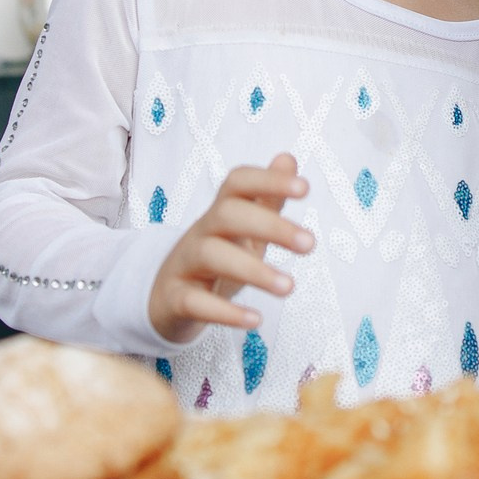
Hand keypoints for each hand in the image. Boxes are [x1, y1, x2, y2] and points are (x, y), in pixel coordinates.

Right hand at [146, 155, 313, 344]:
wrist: (167, 298)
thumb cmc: (217, 257)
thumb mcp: (244, 230)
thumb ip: (268, 198)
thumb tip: (288, 159)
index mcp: (222, 212)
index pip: (237, 182)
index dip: (268, 180)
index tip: (306, 188)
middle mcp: (202, 232)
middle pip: (228, 215)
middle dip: (270, 225)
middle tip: (310, 244)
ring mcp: (185, 264)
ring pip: (212, 256)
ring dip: (254, 270)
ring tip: (289, 287)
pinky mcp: (176, 299)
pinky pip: (196, 302)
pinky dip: (225, 312)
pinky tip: (254, 320)